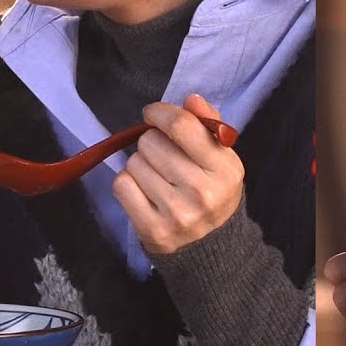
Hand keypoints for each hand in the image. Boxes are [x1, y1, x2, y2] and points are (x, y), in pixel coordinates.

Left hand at [111, 94, 244, 253]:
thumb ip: (207, 124)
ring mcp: (175, 213)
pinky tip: (143, 190)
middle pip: (152, 142)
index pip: (182, 127)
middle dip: (153, 142)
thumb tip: (190, 98)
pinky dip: (128, 182)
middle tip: (163, 155)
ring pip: (134, 162)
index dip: (160, 113)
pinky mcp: (151, 230)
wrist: (211, 248)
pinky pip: (121, 185)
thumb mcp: (222, 158)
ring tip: (157, 176)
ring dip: (141, 163)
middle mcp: (201, 192)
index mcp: (224, 169)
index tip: (153, 113)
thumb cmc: (213, 191)